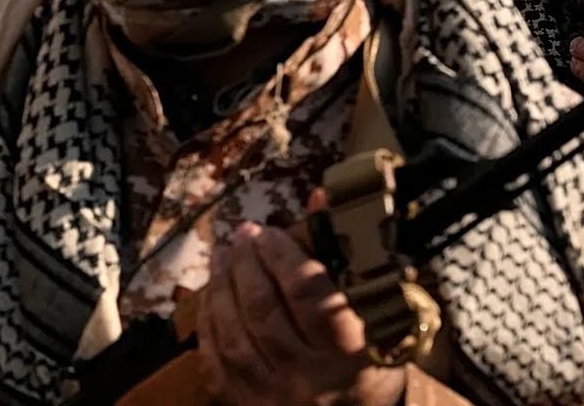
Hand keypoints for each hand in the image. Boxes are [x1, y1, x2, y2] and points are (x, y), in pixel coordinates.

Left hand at [198, 221, 404, 405]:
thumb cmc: (368, 365)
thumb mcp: (374, 320)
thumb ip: (345, 261)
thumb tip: (319, 197)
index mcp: (349, 357)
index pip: (308, 296)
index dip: (282, 256)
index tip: (269, 232)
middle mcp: (308, 380)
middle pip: (263, 311)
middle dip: (247, 264)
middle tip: (242, 235)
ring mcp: (272, 396)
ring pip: (233, 334)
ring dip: (221, 288)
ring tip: (221, 256)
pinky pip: (214, 361)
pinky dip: (208, 323)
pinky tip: (210, 297)